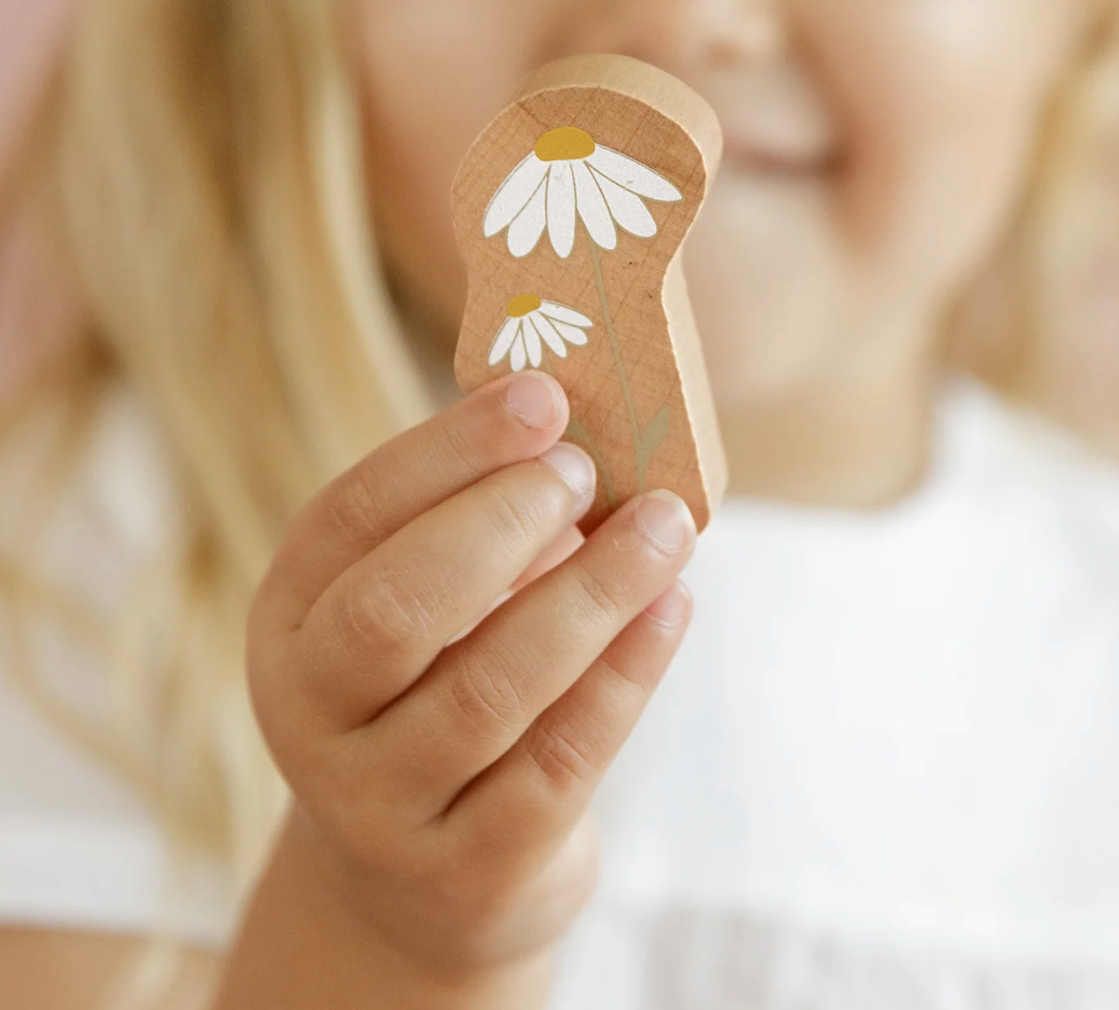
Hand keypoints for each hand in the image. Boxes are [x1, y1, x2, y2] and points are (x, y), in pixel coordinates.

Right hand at [244, 370, 696, 985]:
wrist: (419, 875)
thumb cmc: (434, 690)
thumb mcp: (425, 606)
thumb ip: (475, 525)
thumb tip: (579, 430)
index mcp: (291, 620)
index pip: (350, 516)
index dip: (449, 450)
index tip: (541, 397)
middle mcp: (311, 714)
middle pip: (396, 608)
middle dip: (502, 522)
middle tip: (585, 470)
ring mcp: (379, 805)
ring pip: (489, 690)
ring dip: (593, 594)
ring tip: (663, 529)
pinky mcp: (465, 870)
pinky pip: (558, 765)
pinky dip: (626, 675)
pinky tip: (672, 608)